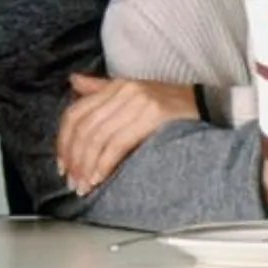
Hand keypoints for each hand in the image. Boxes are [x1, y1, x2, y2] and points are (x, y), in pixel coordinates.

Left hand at [57, 75, 198, 195]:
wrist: (205, 105)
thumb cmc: (168, 105)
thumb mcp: (132, 93)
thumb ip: (100, 90)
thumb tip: (73, 82)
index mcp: (116, 85)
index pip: (76, 113)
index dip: (64, 141)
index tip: (62, 165)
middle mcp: (124, 90)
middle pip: (84, 127)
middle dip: (74, 158)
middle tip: (72, 181)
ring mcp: (138, 102)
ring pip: (99, 137)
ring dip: (87, 165)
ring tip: (84, 185)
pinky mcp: (152, 116)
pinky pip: (118, 143)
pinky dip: (104, 163)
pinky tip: (100, 177)